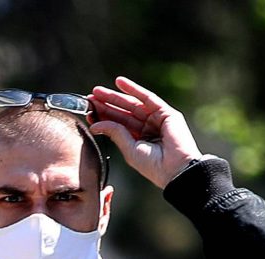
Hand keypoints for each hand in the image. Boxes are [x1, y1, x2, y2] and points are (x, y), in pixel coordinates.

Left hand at [88, 77, 204, 190]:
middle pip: (123, 112)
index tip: (88, 111)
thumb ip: (116, 133)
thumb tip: (95, 124)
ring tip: (97, 91)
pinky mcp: (166, 113)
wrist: (176, 170)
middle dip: (106, 104)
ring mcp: (157, 119)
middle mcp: (147, 128)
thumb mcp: (130, 149)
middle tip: (89, 98)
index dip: (103, 117)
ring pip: (132, 104)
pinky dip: (134, 89)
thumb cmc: (154, 166)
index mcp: (138, 140)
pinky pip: (147, 97)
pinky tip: (119, 82)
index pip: (118, 125)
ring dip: (115, 96)